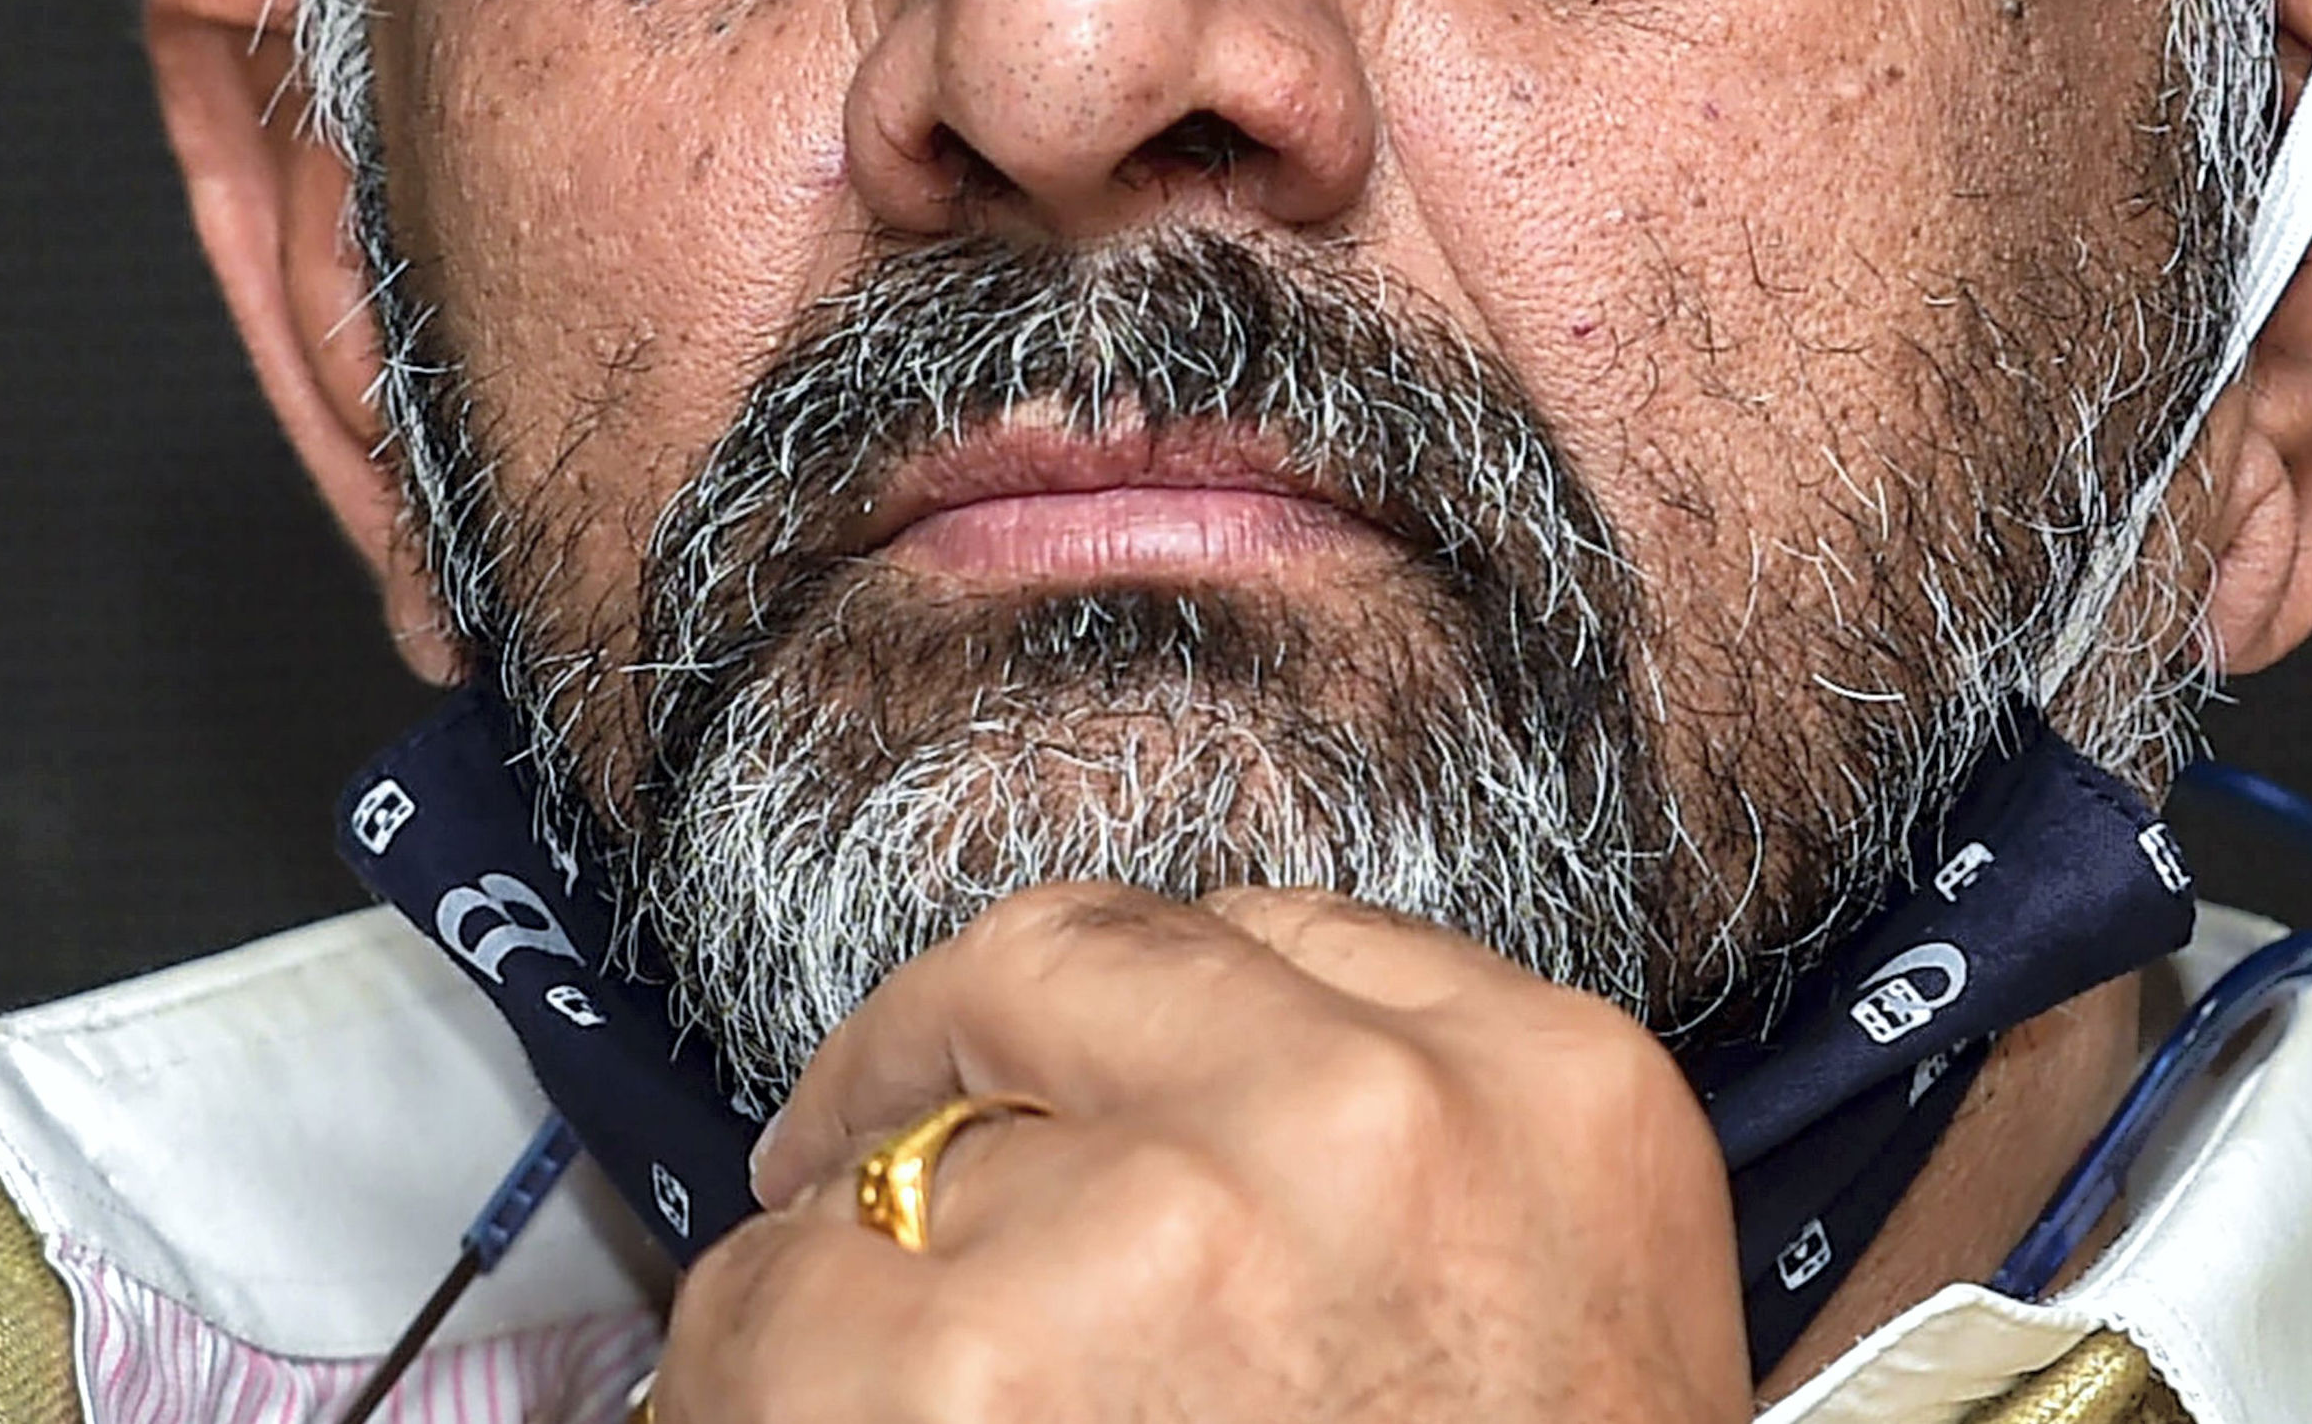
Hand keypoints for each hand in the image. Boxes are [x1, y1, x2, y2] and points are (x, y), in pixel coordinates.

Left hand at [653, 884, 1750, 1423]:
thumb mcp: (1545, 1338)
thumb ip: (1390, 1183)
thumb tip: (1140, 1112)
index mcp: (1557, 1103)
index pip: (1271, 936)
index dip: (1118, 1023)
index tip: (1042, 1086)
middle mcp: (1370, 1126)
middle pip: (1060, 963)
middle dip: (933, 1057)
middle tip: (847, 1151)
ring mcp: (1163, 1238)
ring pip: (888, 1151)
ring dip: (838, 1277)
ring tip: (862, 1415)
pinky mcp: (963, 1368)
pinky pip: (770, 1299)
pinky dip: (754, 1394)